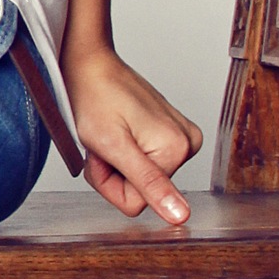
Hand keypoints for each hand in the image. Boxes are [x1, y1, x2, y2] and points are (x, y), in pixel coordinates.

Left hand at [61, 43, 202, 224]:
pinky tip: (117, 129)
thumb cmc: (94, 95)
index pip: (137, 204)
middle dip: (113, 172)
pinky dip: (123, 151)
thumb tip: (181, 216)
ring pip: (141, 179)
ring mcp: (181, 136)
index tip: (102, 153)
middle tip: (103, 141)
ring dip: (117, 162)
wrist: (90, 61)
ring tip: (108, 133)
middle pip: (141, 192)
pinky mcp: (170, 132)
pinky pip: (145, 163)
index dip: (110, 182)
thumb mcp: (112, 145)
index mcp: (178, 149)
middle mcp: (188, 142)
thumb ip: (149, 184)